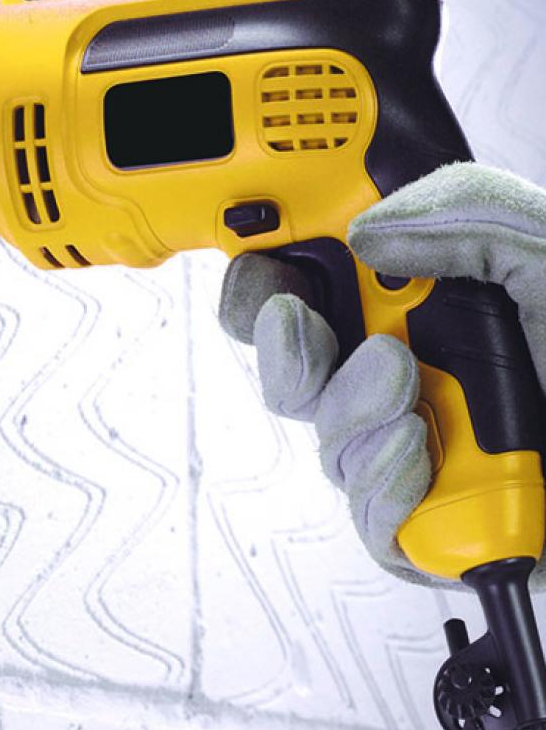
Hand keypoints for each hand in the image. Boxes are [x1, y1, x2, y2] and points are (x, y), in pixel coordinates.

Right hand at [218, 162, 545, 586]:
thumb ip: (466, 211)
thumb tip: (367, 232)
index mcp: (419, 298)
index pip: (303, 285)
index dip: (263, 278)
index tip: (269, 267)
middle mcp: (403, 368)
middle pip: (287, 368)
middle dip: (287, 353)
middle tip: (310, 328)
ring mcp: (414, 445)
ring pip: (321, 440)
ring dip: (350, 413)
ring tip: (409, 398)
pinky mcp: (431, 518)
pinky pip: (365, 516)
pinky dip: (380, 488)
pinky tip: (420, 457)